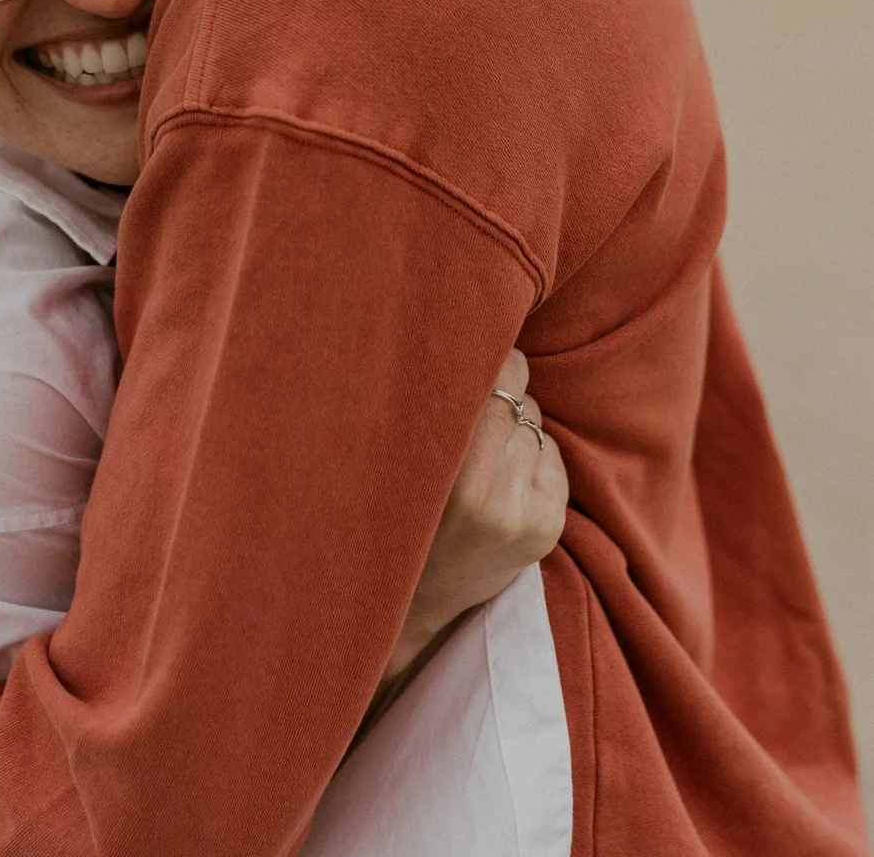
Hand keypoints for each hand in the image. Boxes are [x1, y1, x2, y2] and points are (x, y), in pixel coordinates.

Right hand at [381, 349, 566, 682]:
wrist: (408, 608)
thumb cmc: (388, 517)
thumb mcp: (396, 461)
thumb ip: (433, 405)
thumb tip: (467, 332)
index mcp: (453, 479)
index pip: (497, 381)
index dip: (487, 354)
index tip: (468, 344)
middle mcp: (497, 498)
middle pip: (520, 397)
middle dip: (499, 387)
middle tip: (470, 396)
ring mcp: (528, 516)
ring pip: (535, 422)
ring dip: (513, 422)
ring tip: (476, 448)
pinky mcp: (548, 527)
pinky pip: (551, 453)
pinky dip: (529, 452)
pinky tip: (498, 473)